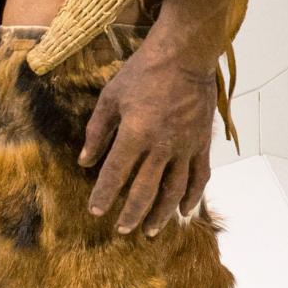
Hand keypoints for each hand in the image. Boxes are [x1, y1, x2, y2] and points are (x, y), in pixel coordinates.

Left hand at [80, 47, 219, 235]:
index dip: (103, 195)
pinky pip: (199, 176)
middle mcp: (162, 146)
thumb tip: (85, 161)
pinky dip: (193, 196)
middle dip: (131, 213)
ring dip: (161, 213)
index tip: (95, 211)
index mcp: (135, 133)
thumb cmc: (144, 72)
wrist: (185, 57)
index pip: (116, 174)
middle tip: (122, 230)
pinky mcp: (202, 143)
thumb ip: (97, 131)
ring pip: (174, 190)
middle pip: (145, 190)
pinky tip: (185, 211)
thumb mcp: (111, 97)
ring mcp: (185, 146)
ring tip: (150, 230)